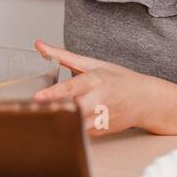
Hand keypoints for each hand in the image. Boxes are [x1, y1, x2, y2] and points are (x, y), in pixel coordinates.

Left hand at [31, 39, 163, 135]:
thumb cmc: (119, 79)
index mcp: (95, 81)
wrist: (145, 100)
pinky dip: (68, 128)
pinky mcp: (99, 132)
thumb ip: (64, 56)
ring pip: (74, 125)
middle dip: (52, 110)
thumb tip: (39, 45)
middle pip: (70, 110)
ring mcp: (100, 119)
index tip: (38, 98)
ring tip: (40, 119)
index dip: (54, 94)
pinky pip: (78, 132)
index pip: (71, 88)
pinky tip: (59, 125)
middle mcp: (98, 101)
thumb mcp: (93, 63)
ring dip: (58, 122)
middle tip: (30, 110)